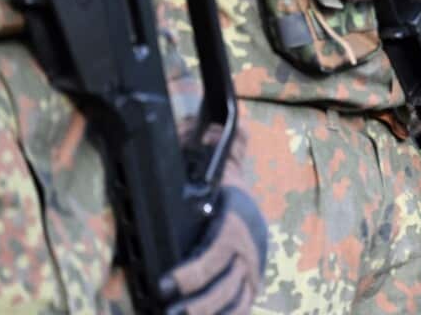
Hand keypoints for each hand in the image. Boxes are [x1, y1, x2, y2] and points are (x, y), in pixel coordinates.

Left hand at [159, 126, 267, 314]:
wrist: (253, 216)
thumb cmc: (229, 198)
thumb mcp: (224, 173)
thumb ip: (221, 151)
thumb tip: (216, 125)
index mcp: (236, 226)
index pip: (216, 253)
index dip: (193, 272)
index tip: (166, 284)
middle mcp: (247, 254)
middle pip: (225, 285)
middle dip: (196, 303)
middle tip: (166, 310)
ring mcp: (249, 275)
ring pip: (232, 302)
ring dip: (206, 313)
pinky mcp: (247, 290)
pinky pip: (239, 309)